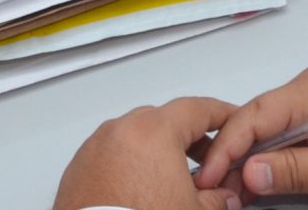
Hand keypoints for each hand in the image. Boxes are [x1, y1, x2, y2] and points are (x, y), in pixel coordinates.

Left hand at [52, 96, 233, 209]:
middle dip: (188, 137)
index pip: (197, 108)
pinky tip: (140, 191)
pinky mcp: (78, 168)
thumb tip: (222, 198)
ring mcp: (95, 148)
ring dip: (155, 153)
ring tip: (170, 182)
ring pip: (134, 137)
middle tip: (206, 159)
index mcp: (153, 132)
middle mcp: (119, 132)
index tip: (229, 120)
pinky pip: (111, 155)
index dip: (221, 114)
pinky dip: (128, 166)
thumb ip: (218, 199)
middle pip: (163, 120)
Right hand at [190, 67, 307, 209]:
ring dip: (247, 158)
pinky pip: (280, 136)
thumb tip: (250, 171)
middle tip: (215, 186)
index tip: (210, 174)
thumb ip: (295, 170)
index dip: (226, 146)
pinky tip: (255, 179)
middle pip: (254, 120)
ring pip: (264, 130)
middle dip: (231, 154)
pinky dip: (266, 158)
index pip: (255, 114)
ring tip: (232, 188)